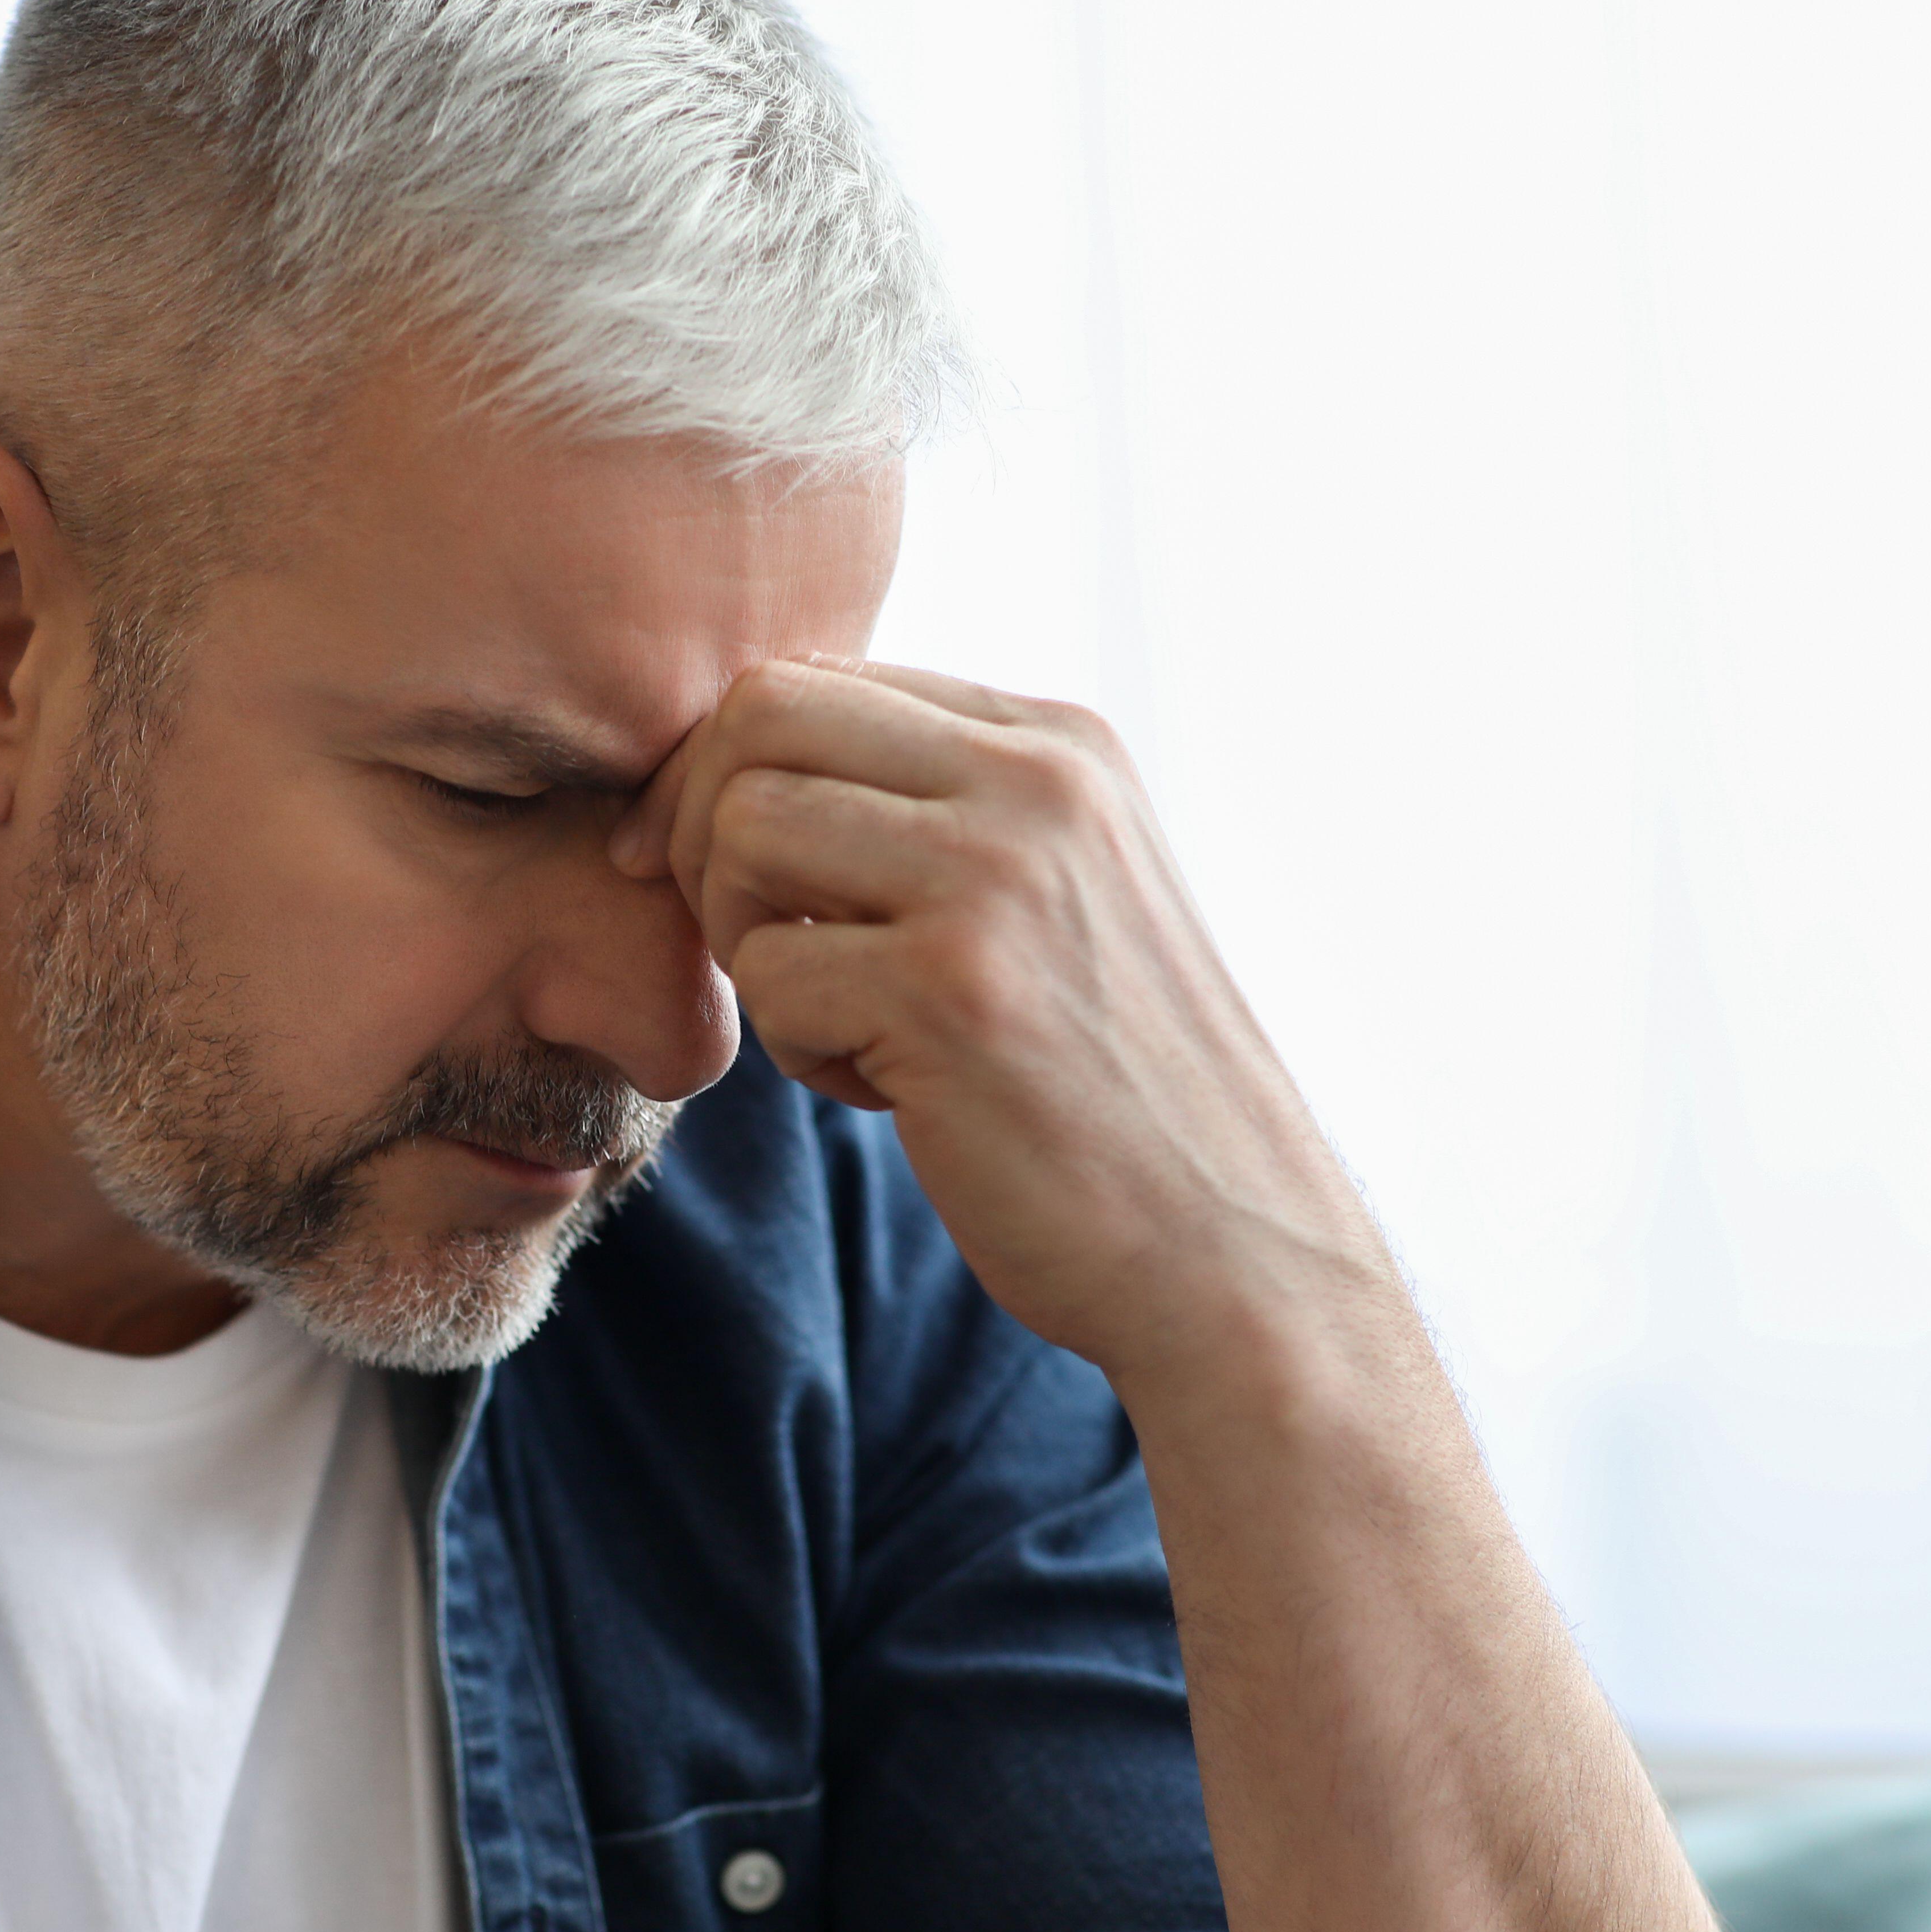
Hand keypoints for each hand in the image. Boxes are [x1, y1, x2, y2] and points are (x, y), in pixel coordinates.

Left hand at [613, 657, 1417, 1416]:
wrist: (1233, 1251)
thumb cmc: (1118, 1086)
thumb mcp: (1061, 893)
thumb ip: (939, 811)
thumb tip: (735, 763)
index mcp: (1059, 743)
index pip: (818, 680)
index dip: (721, 769)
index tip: (697, 861)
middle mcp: (1035, 781)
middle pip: (758, 716)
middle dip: (697, 824)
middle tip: (742, 936)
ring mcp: (994, 879)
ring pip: (743, 833)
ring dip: (746, 939)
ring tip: (838, 1018)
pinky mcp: (948, 991)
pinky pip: (772, 978)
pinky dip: (799, 1050)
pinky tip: (891, 1092)